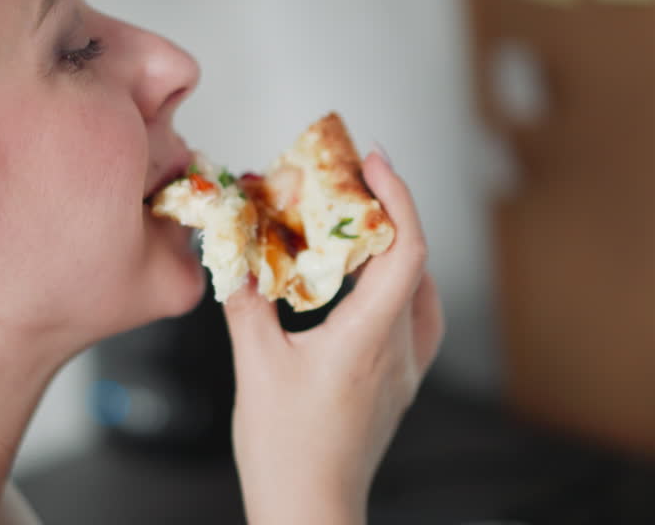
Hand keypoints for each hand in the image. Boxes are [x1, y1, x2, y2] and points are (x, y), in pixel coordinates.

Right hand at [223, 150, 443, 524]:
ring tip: (359, 226)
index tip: (373, 163)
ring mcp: (404, 370)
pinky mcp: (397, 385)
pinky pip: (413, 318)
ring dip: (395, 249)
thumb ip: (246, 303)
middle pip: (414, 261)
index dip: (396, 198)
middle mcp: (398, 350)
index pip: (406, 250)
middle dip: (389, 212)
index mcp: (369, 338)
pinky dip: (395, 285)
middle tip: (355, 182)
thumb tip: (234, 257)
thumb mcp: (256, 367)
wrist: (310, 510)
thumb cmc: (286, 452)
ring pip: (419, 290)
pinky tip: (367, 286)